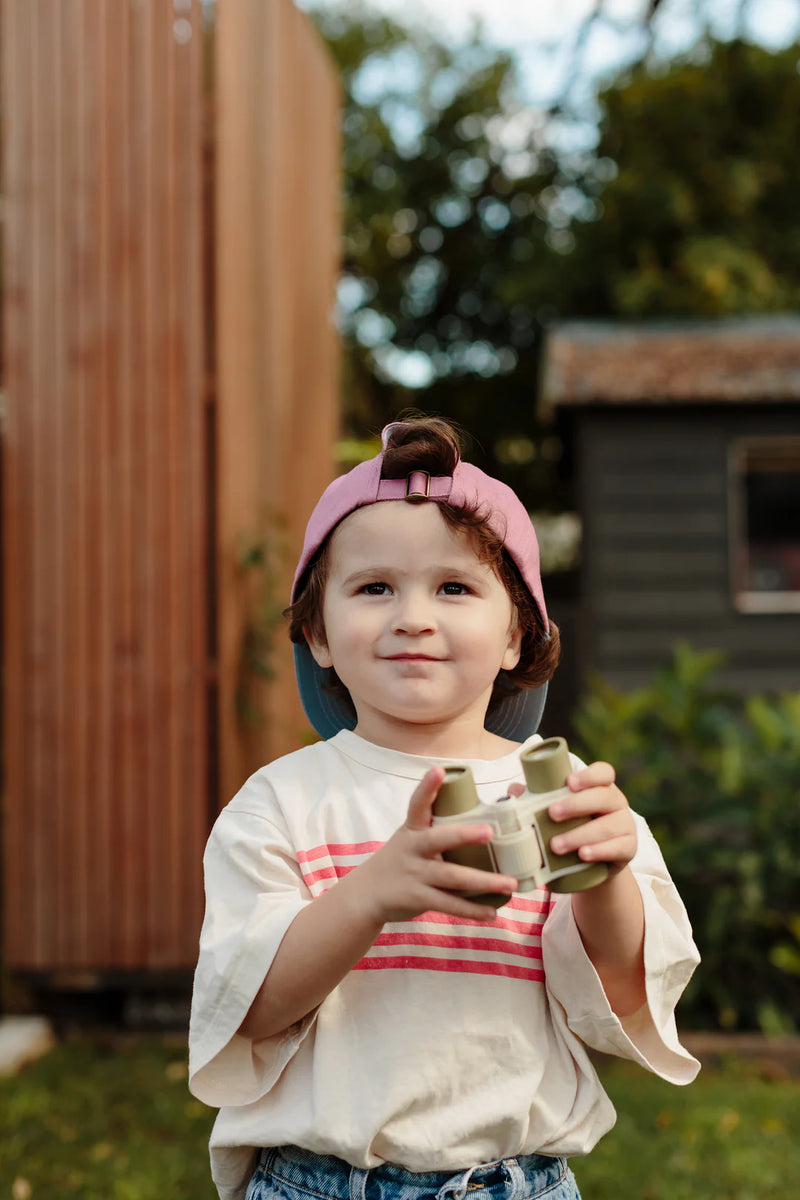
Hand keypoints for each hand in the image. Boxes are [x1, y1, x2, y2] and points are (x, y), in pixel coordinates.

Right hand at [353, 767, 517, 925]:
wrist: (365, 895)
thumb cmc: (400, 860)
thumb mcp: (409, 838)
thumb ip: (435, 830)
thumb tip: (482, 823)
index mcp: (412, 829)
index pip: (418, 804)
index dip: (428, 787)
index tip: (438, 770)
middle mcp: (412, 848)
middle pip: (439, 840)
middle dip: (464, 835)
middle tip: (489, 832)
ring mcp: (414, 874)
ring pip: (452, 877)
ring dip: (484, 881)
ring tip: (510, 883)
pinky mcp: (417, 897)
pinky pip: (448, 904)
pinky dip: (472, 910)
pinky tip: (492, 912)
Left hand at [546, 761, 636, 876]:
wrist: (591, 869)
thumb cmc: (569, 830)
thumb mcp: (555, 815)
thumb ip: (536, 800)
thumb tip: (513, 790)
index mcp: (600, 788)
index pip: (604, 772)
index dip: (589, 775)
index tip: (569, 782)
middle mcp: (617, 803)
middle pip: (604, 797)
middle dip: (577, 805)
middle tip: (552, 813)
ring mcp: (626, 825)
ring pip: (608, 826)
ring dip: (580, 834)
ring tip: (556, 845)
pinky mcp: (629, 848)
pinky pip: (619, 847)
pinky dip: (599, 851)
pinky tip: (583, 855)